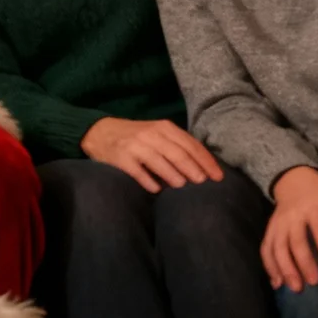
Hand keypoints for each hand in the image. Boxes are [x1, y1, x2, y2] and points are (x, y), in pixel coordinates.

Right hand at [80, 117, 223, 192]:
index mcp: (163, 127)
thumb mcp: (157, 134)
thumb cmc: (136, 136)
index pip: (190, 144)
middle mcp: (150, 134)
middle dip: (193, 168)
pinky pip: (137, 171)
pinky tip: (157, 190)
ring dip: (173, 175)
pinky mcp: (120, 158)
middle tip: (203, 182)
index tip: (218, 176)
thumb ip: (177, 146)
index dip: (205, 160)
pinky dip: (148, 181)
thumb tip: (202, 169)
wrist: (100, 132)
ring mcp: (135, 145)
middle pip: (177, 152)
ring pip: (159, 161)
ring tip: (183, 187)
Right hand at [263, 166, 317, 292]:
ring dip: (286, 268)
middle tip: (315, 282)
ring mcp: (278, 224)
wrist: (294, 180)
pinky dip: (270, 266)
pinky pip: (266, 248)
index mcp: (312, 208)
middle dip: (304, 263)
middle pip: (296, 241)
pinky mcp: (270, 230)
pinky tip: (277, 283)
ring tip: (297, 287)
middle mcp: (292, 217)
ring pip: (278, 247)